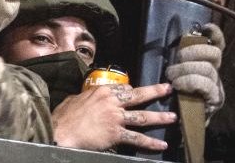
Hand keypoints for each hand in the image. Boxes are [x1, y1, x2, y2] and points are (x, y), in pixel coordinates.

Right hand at [52, 82, 175, 151]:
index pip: (123, 88)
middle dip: (155, 91)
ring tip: (172, 117)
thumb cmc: (64, 117)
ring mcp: (116, 118)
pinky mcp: (116, 134)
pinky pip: (137, 138)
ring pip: (142, 116)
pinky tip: (161, 144)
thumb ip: (84, 97)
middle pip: (138, 95)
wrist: (62, 132)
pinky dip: (150, 143)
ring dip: (159, 117)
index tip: (137, 92)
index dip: (131, 91)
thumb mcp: (73, 99)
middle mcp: (112, 102)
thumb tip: (84, 99)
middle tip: (168, 89)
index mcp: (101, 91)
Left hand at [165, 22, 224, 112]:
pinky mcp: (215, 101)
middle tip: (176, 60)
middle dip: (192, 52)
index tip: (205, 28)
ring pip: (207, 69)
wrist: (182, 124)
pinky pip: (205, 85)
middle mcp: (217, 73)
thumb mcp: (178, 71)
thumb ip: (181, 57)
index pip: (218, 44)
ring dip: (185, 70)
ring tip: (172, 76)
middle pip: (214, 53)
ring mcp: (218, 87)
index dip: (215, 33)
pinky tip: (179, 85)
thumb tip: (179, 39)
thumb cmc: (177, 95)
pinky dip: (189, 82)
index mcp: (209, 64)